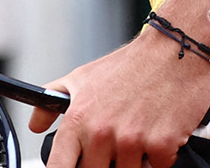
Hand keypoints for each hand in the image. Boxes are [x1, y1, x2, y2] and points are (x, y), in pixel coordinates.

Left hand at [29, 25, 209, 167]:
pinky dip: (159, 156)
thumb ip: (51, 104)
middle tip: (113, 142)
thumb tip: (35, 126)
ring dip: (133, 160)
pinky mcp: (162, 146)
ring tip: (137, 133)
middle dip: (103, 163)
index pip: (59, 166)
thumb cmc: (128, 66)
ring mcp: (131, 141)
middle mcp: (101, 133)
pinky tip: (157, 132)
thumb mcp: (81, 78)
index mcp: (78, 118)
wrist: (173, 53)